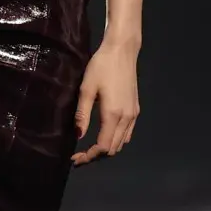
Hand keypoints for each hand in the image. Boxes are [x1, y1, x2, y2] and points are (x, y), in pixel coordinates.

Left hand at [71, 38, 139, 163]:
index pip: (103, 146)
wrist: (122, 51)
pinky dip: (116, 140)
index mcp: (113, 114)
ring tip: (89, 147)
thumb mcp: (86, 89)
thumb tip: (78, 135)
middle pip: (113, 149)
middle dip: (96, 155)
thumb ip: (82, 114)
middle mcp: (127, 118)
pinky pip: (127, 134)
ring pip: (122, 143)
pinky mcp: (135, 109)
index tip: (75, 158)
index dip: (89, 156)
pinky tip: (104, 134)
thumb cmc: (101, 66)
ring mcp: (134, 114)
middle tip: (79, 155)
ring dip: (106, 149)